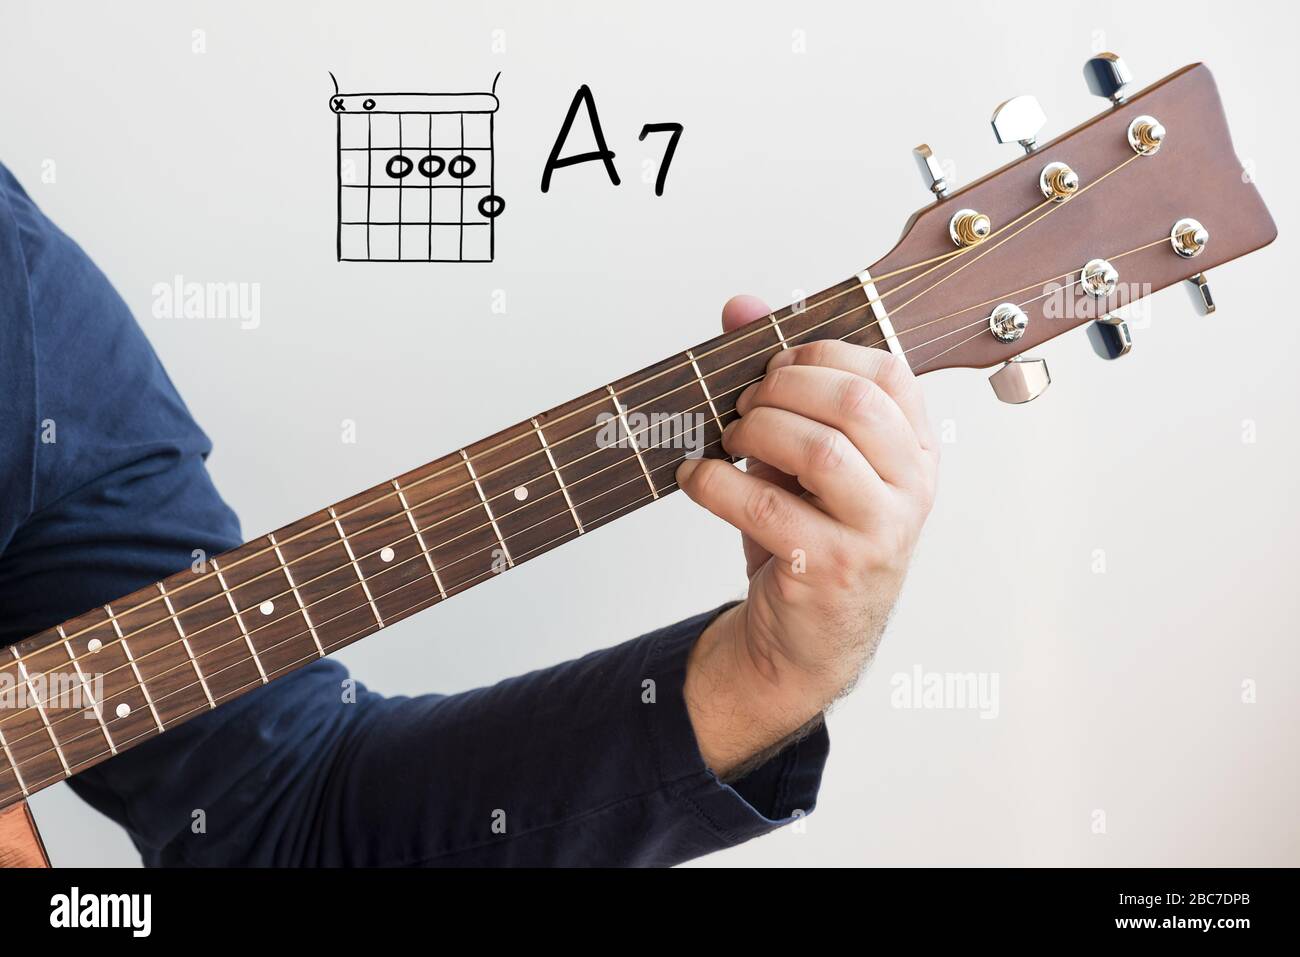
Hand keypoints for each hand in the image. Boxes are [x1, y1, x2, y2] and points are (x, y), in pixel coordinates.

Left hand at [677, 294, 937, 777]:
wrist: (807, 642)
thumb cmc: (807, 538)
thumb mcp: (802, 459)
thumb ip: (782, 383)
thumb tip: (739, 305)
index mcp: (915, 453)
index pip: (890, 373)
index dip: (823, 354)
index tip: (776, 365)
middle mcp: (910, 491)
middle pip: (854, 403)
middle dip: (784, 388)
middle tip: (744, 403)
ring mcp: (876, 534)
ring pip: (818, 450)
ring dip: (755, 430)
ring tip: (728, 439)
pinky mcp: (829, 568)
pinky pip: (764, 505)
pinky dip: (715, 483)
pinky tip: (698, 479)